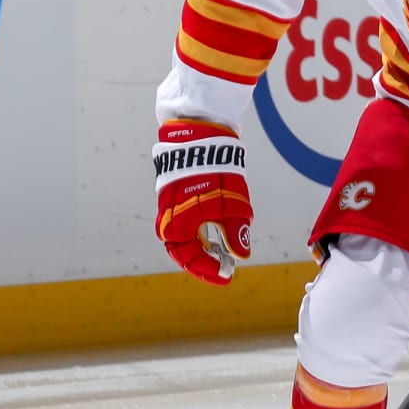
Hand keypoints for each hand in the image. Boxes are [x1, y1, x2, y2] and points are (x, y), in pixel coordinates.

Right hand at [154, 119, 252, 282]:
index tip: (226, 275)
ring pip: (184, 236)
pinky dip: (199, 229)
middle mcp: (168, 218)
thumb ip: (235, 231)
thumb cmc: (213, 168)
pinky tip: (215, 228)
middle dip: (203, 261)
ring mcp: (169, 206)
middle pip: (183, 250)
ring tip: (222, 250)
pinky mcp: (175, 195)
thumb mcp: (231, 203)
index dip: (208, 271)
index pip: (189, 258)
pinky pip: (185, 221)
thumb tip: (240, 254)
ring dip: (202, 245)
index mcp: (177, 224)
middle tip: (223, 267)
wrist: (199, 132)